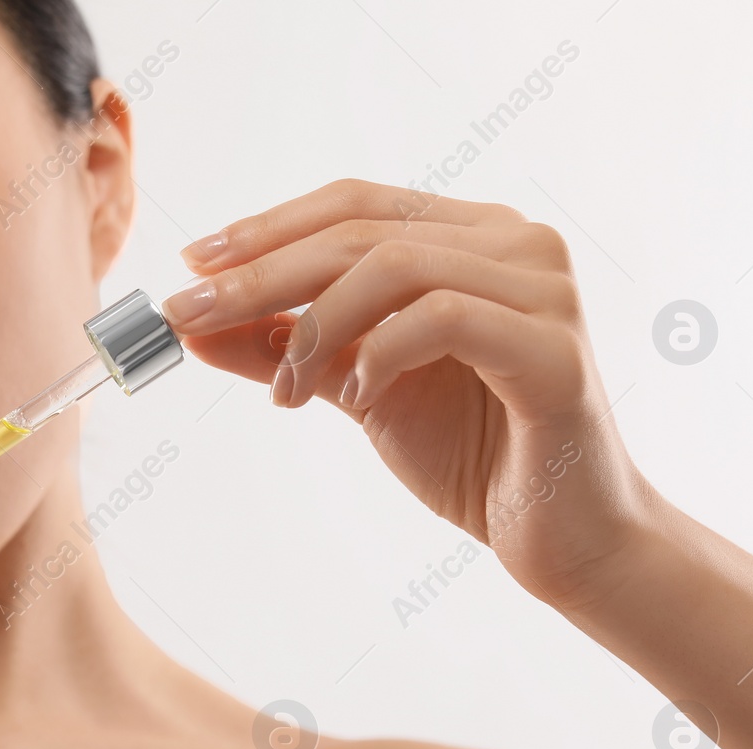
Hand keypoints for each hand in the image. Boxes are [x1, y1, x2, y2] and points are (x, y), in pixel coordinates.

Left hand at [160, 178, 657, 611]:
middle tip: (188, 314)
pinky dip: (380, 352)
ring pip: (397, 265)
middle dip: (260, 273)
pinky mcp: (554, 349)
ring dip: (316, 326)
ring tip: (287, 390)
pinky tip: (359, 395)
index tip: (192, 264)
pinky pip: (443, 318)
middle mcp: (516, 244)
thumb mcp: (361, 390)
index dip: (268, 228)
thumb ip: (289, 350)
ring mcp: (544, 290)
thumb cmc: (474, 457)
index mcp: (474, 237)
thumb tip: (196, 325)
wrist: (564, 539)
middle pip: (361, 231)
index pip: (355, 204)